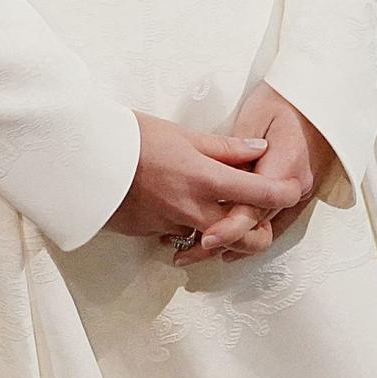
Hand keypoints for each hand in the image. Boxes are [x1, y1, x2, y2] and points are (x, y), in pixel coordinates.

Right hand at [106, 114, 303, 256]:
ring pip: (219, 244)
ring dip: (229, 236)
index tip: (295, 188)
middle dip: (262, 231)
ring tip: (226, 215)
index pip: (260, 192)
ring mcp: (174, 225)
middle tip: (260, 213)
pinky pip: (186, 238)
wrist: (82, 157)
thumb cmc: (130, 137)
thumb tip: (259, 149)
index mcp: (205, 178)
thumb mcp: (180, 133)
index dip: (284, 192)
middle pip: (248, 237)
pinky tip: (187, 212)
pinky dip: (194, 231)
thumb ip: (224, 147)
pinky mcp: (154, 233)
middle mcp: (195, 209)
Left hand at [178, 83, 338, 267]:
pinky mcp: (299, 193)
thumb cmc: (285, 100)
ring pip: (264, 229)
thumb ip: (235, 147)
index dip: (229, 227)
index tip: (205, 238)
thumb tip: (217, 173)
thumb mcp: (255, 114)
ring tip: (195, 253)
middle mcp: (295, 185)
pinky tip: (228, 249)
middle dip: (224, 243)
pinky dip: (251, 236)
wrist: (320, 99)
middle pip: (257, 225)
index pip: (254, 207)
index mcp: (284, 165)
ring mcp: (301, 192)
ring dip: (233, 244)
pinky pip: (275, 223)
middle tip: (187, 253)